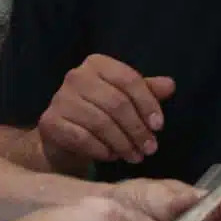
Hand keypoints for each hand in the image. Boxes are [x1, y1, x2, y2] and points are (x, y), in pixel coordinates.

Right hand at [38, 53, 175, 165]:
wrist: (64, 135)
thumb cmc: (101, 112)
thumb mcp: (126, 98)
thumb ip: (147, 90)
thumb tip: (170, 85)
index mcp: (97, 64)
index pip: (128, 79)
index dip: (147, 103)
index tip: (159, 126)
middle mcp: (76, 76)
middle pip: (116, 102)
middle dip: (137, 129)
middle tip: (150, 148)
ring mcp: (60, 99)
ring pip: (100, 122)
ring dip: (122, 143)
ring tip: (135, 156)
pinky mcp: (50, 122)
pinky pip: (82, 138)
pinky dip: (101, 150)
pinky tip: (112, 156)